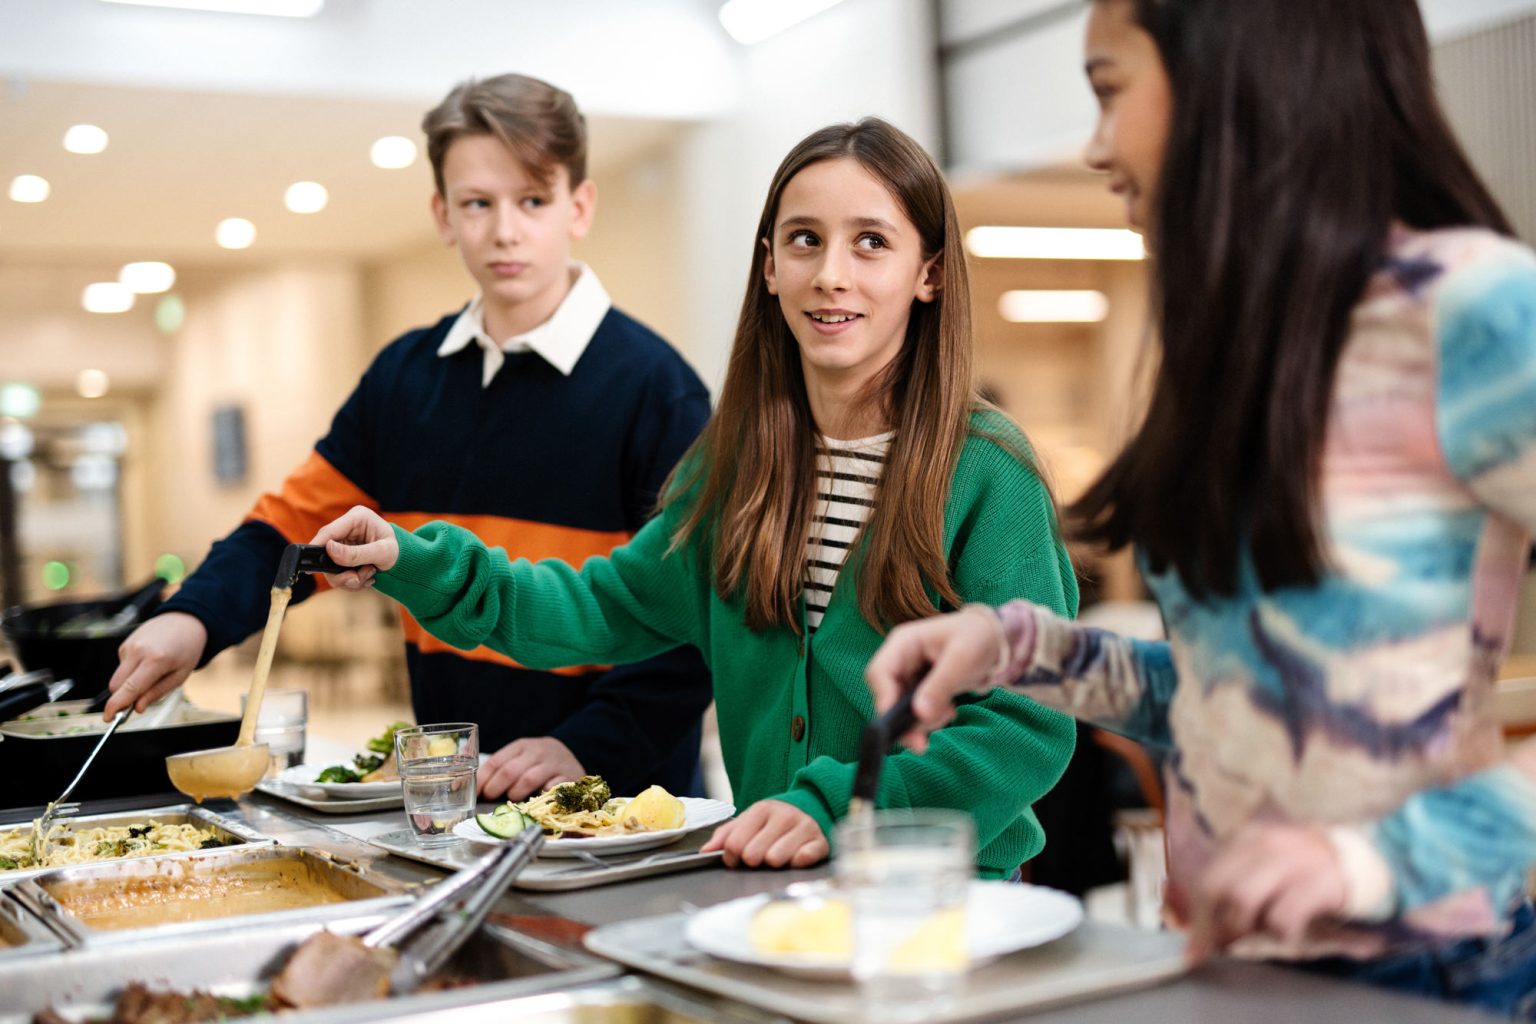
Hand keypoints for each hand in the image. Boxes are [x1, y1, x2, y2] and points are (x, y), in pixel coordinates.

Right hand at [103, 612, 206, 718]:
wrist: (185, 620)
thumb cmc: (187, 649)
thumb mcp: (180, 676)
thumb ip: (157, 693)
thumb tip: (137, 708)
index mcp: (156, 660)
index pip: (129, 688)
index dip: (116, 706)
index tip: (109, 718)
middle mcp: (138, 651)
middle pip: (116, 686)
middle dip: (122, 698)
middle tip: (138, 702)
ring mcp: (129, 646)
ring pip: (117, 677)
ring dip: (129, 684)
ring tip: (152, 674)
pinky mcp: (124, 644)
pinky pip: (122, 667)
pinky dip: (131, 671)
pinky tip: (147, 662)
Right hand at [310, 505, 397, 589]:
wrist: (407, 560)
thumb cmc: (400, 551)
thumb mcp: (382, 553)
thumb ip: (357, 554)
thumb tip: (329, 550)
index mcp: (357, 518)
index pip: (329, 531)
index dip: (317, 547)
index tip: (310, 566)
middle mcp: (348, 528)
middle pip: (325, 552)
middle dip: (340, 572)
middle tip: (356, 579)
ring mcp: (345, 542)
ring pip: (330, 567)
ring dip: (348, 578)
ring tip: (368, 576)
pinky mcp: (344, 555)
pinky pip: (337, 573)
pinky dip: (351, 581)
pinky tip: (367, 577)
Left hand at [478, 737, 584, 799]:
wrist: (570, 755)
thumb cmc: (536, 761)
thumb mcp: (518, 756)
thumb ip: (497, 768)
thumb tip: (463, 784)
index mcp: (521, 746)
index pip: (496, 761)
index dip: (482, 779)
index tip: (475, 792)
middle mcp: (537, 752)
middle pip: (510, 771)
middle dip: (495, 788)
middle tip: (489, 798)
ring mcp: (553, 764)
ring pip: (529, 779)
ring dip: (515, 793)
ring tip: (512, 800)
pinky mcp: (567, 777)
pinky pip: (551, 788)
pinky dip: (540, 796)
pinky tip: (535, 801)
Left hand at [700, 799, 828, 868]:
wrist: (810, 811)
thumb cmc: (773, 823)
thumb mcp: (749, 822)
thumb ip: (725, 835)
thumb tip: (706, 851)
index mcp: (762, 809)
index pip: (734, 843)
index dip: (731, 857)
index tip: (736, 858)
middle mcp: (783, 816)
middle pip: (752, 854)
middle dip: (753, 861)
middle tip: (759, 858)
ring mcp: (803, 827)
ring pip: (775, 859)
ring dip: (773, 864)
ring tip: (777, 857)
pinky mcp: (819, 842)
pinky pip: (803, 859)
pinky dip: (796, 863)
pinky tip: (795, 858)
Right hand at [864, 605, 1007, 752]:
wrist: (995, 640)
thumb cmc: (978, 638)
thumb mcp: (961, 660)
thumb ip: (940, 686)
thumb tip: (920, 715)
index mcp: (903, 643)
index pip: (879, 672)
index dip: (883, 699)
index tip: (897, 724)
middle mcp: (900, 659)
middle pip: (887, 695)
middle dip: (904, 720)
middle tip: (921, 743)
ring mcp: (909, 675)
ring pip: (899, 709)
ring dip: (920, 722)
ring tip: (948, 715)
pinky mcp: (919, 689)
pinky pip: (915, 711)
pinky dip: (930, 719)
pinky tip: (949, 712)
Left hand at [1185, 822, 1348, 962]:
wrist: (1353, 861)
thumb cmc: (1299, 872)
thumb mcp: (1263, 868)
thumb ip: (1234, 886)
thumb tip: (1202, 927)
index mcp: (1244, 839)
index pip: (1205, 878)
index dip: (1196, 917)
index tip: (1194, 948)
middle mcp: (1264, 843)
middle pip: (1215, 886)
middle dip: (1211, 923)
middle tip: (1222, 944)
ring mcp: (1291, 860)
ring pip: (1242, 899)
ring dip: (1241, 927)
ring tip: (1254, 936)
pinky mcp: (1319, 882)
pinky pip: (1282, 916)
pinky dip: (1278, 933)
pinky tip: (1287, 934)